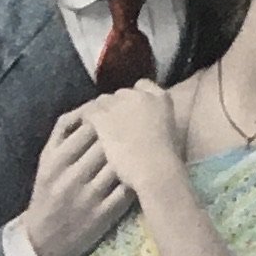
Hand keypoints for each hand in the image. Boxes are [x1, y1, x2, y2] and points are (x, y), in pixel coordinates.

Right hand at [19, 110, 136, 255]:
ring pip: (119, 166)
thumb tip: (86, 109)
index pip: (86, 130)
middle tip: (134, 128)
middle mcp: (71, 177)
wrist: (45, 238)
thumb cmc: (48, 193)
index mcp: (54, 161)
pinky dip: (136, 178)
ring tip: (142, 146)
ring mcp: (89, 196)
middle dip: (122, 134)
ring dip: (132, 155)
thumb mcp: (45, 162)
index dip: (105, 120)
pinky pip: (126, 189)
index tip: (116, 117)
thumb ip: (61, 135)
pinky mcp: (105, 214)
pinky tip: (143, 170)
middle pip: (105, 145)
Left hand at [76, 79, 188, 199]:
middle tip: (114, 123)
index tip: (132, 110)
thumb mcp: (170, 132)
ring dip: (101, 112)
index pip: (143, 85)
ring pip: (102, 101)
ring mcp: (119, 105)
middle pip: (120, 94)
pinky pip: (87, 112)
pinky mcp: (102, 117)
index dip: (135, 97)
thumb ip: (156, 120)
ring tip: (98, 128)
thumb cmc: (167, 159)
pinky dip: (85, 120)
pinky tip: (85, 131)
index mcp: (161, 98)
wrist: (156, 170)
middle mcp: (139, 96)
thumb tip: (144, 124)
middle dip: (116, 106)